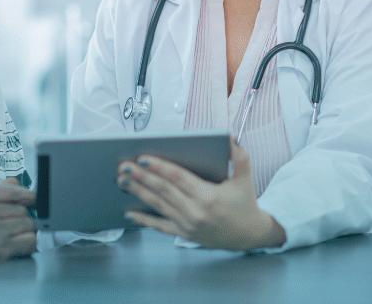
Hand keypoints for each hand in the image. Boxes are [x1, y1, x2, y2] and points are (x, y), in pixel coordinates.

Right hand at [0, 177, 36, 276]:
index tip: (34, 197)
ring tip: (19, 231)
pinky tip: (22, 242)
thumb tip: (16, 182)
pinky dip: (30, 242)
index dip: (27, 193)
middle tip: (19, 220)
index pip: (9, 192)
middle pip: (20, 208)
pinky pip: (28, 241)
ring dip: (27, 228)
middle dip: (24, 214)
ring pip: (27, 223)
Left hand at [117, 138, 285, 249]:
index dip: (160, 167)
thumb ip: (238, 156)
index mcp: (209, 195)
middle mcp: (196, 211)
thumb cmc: (245, 203)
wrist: (249, 235)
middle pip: (163, 190)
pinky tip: (129, 212)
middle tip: (123, 166)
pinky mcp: (184, 234)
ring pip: (158, 205)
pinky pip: (160, 226)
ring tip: (121, 181)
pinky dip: (143, 220)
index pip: (179, 178)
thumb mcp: (245, 178)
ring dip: (138, 192)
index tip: (142, 157)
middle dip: (141, 177)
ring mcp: (188, 225)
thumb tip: (227, 137)